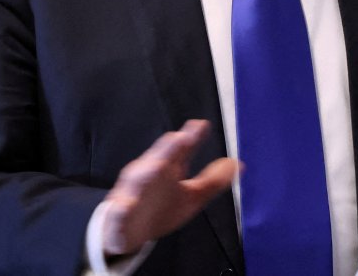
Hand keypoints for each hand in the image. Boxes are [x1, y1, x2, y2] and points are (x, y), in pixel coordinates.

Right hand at [102, 119, 238, 255]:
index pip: (180, 150)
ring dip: (146, 171)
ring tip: (158, 164)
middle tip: (181, 137)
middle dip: (169, 147)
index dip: (190, 137)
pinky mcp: (119, 214)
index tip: (201, 125)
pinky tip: (124, 206)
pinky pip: (119, 211)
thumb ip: (213, 180)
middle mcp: (149, 175)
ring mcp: (132, 193)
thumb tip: (239, 164)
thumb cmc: (160, 207)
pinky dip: (121, 209)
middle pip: (159, 157)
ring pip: (137, 180)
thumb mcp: (191, 196)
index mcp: (167, 168)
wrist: (127, 232)